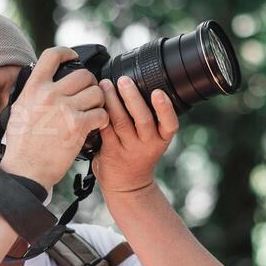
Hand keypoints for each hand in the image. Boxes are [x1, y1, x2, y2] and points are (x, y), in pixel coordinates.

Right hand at [0, 46, 108, 189]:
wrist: (25, 170)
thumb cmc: (21, 145)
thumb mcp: (19, 110)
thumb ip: (33, 93)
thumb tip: (42, 82)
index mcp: (33, 88)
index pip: (52, 56)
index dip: (67, 53)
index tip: (74, 57)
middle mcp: (49, 94)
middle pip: (84, 75)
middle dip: (90, 84)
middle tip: (89, 95)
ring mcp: (64, 109)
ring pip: (97, 93)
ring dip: (99, 102)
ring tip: (93, 111)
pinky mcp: (78, 126)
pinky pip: (102, 114)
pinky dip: (103, 119)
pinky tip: (96, 125)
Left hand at [93, 75, 178, 196]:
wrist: (127, 185)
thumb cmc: (139, 154)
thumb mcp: (153, 139)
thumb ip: (150, 118)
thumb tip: (134, 83)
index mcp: (162, 138)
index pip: (170, 123)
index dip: (165, 108)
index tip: (158, 92)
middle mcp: (148, 144)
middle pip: (143, 119)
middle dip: (133, 98)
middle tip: (124, 80)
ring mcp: (129, 149)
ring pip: (121, 123)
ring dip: (112, 102)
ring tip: (105, 85)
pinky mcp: (111, 152)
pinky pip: (105, 131)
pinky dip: (100, 115)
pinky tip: (95, 103)